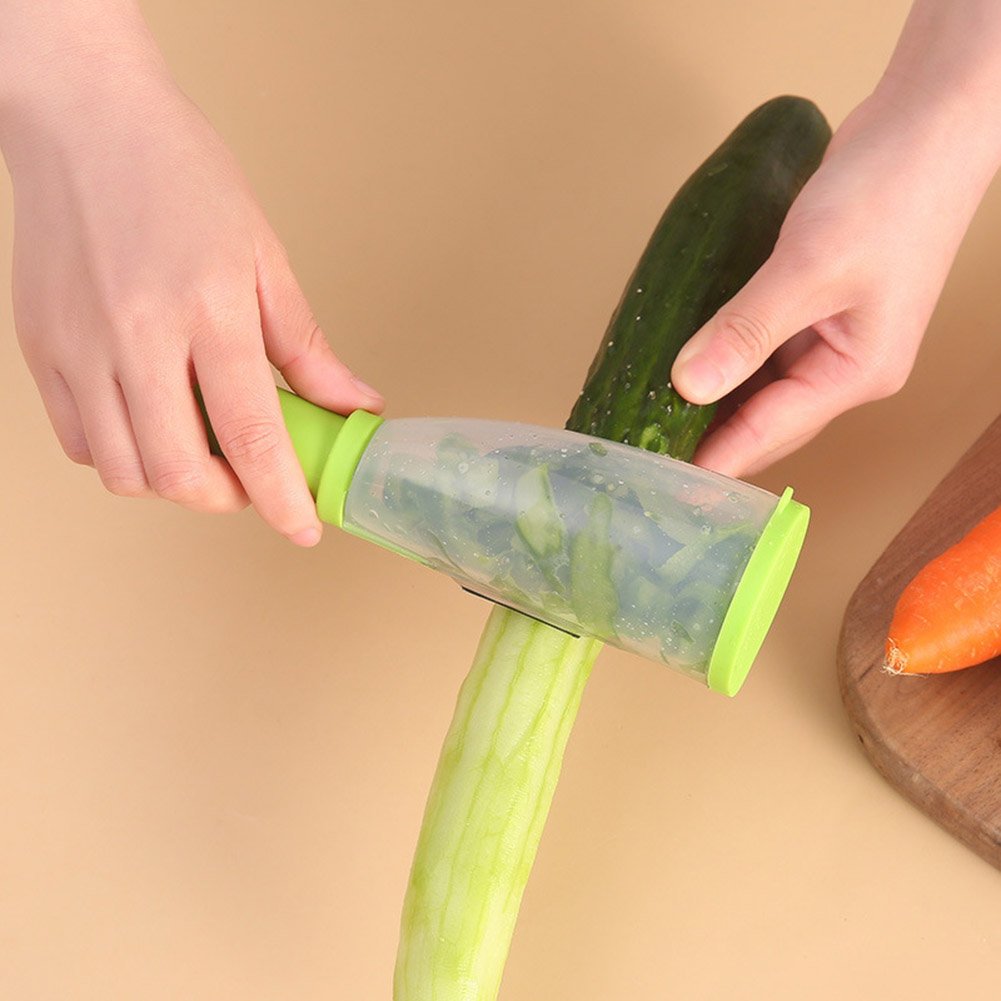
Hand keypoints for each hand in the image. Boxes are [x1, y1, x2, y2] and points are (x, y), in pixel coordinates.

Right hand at [6, 57, 381, 545]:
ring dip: (174, 483)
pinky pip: (79, 442)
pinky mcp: (41, 351)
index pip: (252, 435)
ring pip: (124, 471)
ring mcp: (80, 348)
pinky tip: (151, 423)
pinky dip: (122, 456)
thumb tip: (351, 403)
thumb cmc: (180, 175)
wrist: (84, 121)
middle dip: (227, 498)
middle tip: (251, 478)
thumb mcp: (265, 256)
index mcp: (209, 310)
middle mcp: (137, 337)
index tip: (304, 528)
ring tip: (202, 447)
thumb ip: (305, 345)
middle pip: (180, 473)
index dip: (282, 497)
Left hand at [671, 88, 1000, 478]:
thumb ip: (747, 330)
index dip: (711, 459)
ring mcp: (828, 336)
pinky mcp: (812, 305)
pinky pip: (757, 346)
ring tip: (649, 410)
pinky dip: (721, 353)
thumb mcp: (809, 268)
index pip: (769, 434)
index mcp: (855, 374)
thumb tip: (690, 386)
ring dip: (709, 396)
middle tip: (642, 444)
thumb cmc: (889, 193)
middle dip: (706, 435)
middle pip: (762, 419)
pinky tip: (682, 356)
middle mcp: (842, 366)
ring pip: (756, 384)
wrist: (930, 122)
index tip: (659, 480)